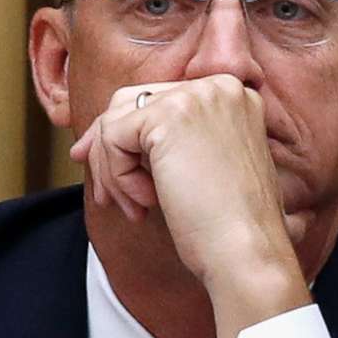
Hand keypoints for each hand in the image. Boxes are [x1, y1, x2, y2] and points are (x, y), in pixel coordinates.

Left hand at [68, 76, 311, 337]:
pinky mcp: (169, 115)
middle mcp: (218, 87)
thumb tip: (92, 141)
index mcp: (231, 96)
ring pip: (115, 122)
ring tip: (134, 208)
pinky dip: (118, 176)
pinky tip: (145, 203)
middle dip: (107, 152)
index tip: (107, 174)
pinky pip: (113, 138)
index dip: (124, 137)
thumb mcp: (196, 168)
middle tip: (105, 197)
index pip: (156, 101)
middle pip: (130, 104)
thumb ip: (162, 143)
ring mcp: (196, 96)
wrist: (246, 251)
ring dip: (112, 171)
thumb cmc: (223, 225)